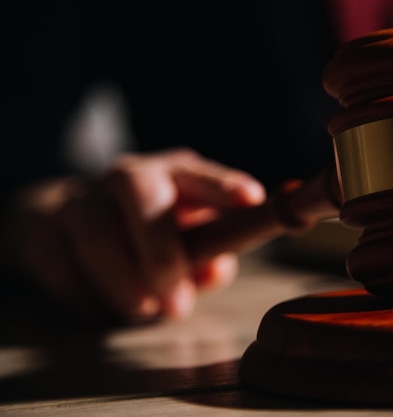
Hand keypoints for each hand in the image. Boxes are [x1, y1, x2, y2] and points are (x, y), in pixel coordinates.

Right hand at [1, 148, 265, 322]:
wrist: (66, 222)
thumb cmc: (146, 237)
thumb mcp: (185, 243)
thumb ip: (208, 255)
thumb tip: (217, 269)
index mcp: (173, 175)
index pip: (200, 174)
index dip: (224, 185)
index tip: (251, 200)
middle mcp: (128, 176)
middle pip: (140, 191)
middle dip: (160, 251)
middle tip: (176, 304)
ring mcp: (81, 196)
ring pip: (96, 232)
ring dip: (123, 282)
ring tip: (143, 310)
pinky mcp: (42, 224)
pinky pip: (61, 263)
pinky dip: (86, 295)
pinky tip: (100, 306)